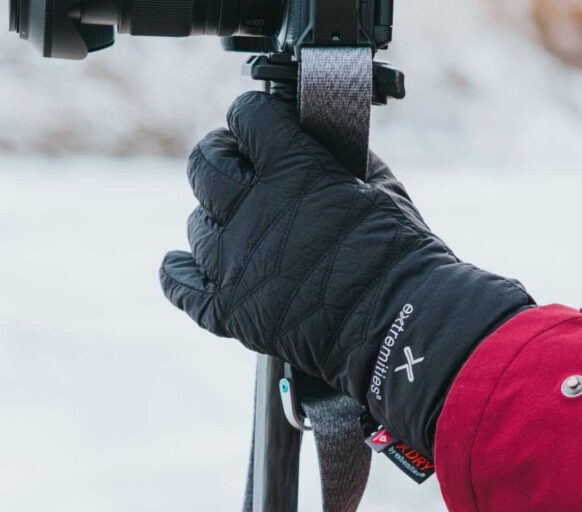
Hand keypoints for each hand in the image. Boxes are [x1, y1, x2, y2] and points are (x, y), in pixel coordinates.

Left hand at [160, 92, 532, 454]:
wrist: (401, 325)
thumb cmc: (399, 255)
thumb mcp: (379, 186)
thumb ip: (339, 157)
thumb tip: (320, 142)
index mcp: (292, 169)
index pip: (248, 116)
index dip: (254, 116)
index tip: (261, 123)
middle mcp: (251, 209)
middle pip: (205, 164)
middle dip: (220, 156)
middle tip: (236, 164)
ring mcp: (234, 263)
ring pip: (198, 224)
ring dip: (216, 220)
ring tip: (242, 229)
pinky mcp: (228, 310)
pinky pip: (180, 285)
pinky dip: (181, 273)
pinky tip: (186, 265)